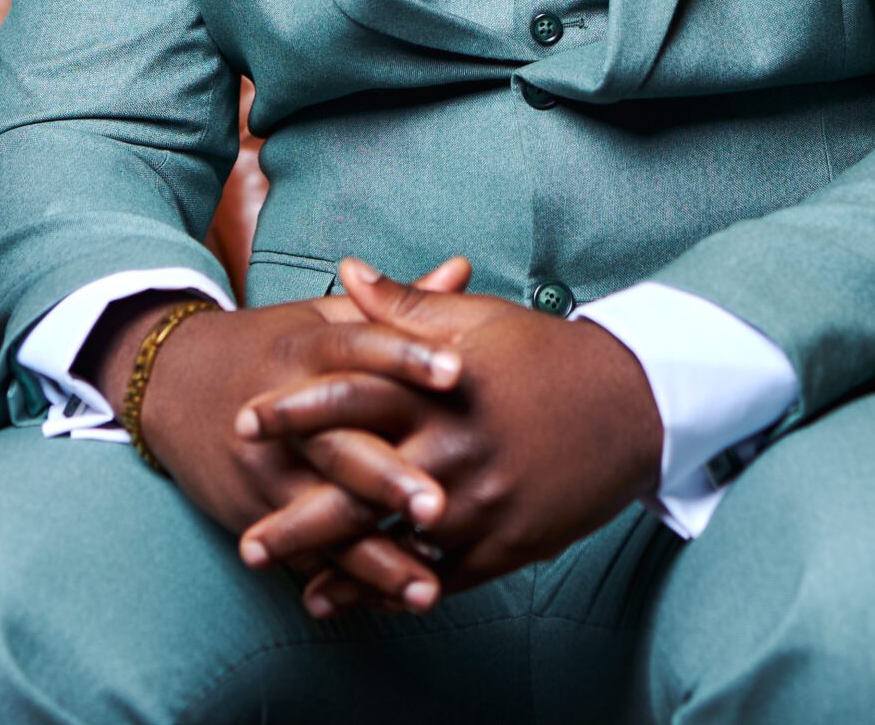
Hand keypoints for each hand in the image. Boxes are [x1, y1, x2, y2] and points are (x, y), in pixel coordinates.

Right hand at [92, 265, 470, 611]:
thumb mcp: (324, 317)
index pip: (361, 349)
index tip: (458, 371)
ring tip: (429, 586)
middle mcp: (285, 413)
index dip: (408, 356)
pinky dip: (350, 583)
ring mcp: (267, 471)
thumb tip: (464, 270)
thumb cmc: (273, 346)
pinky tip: (393, 602)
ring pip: (324, 518)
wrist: (173, 384)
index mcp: (307, 350)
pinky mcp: (257, 515)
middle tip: (442, 504)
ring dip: (376, 556)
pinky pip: (308, 556)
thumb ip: (396, 306)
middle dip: (388, 479)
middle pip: (340, 445)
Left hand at [234, 257, 663, 613]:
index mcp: (438, 387)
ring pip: (394, 542)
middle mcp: (451, 447)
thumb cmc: (546, 353)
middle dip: (298, 517)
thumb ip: (405, 302)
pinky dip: (392, 590)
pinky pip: (438, 576)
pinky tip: (354, 602)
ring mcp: (478, 501)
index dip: (294, 412)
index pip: (351, 397)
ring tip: (292, 587)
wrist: (631, 401)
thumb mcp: (477, 318)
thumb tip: (344, 272)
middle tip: (245, 540)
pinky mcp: (505, 542)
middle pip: (360, 486)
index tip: (243, 422)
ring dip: (337, 568)